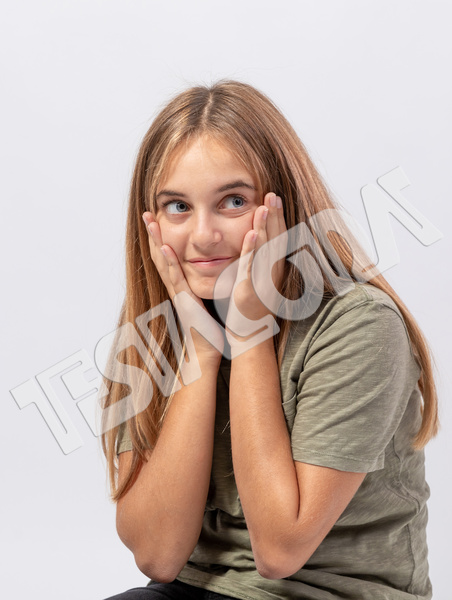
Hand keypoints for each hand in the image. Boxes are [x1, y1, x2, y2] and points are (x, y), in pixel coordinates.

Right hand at [142, 212, 223, 364]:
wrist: (207, 350)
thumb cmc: (208, 328)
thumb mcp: (204, 300)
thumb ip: (201, 285)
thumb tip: (208, 271)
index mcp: (181, 285)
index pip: (169, 256)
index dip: (161, 237)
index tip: (157, 219)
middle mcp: (175, 287)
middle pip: (160, 255)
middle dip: (153, 234)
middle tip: (146, 214)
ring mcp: (177, 293)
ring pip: (164, 263)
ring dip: (156, 241)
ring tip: (150, 222)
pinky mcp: (184, 301)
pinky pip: (175, 278)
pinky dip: (169, 263)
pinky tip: (164, 248)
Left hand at [225, 192, 286, 334]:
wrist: (250, 335)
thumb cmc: (250, 310)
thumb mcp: (257, 281)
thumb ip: (257, 263)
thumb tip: (257, 247)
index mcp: (273, 269)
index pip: (278, 237)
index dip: (277, 217)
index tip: (274, 198)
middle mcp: (272, 272)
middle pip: (276, 238)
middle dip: (275, 215)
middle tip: (273, 193)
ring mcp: (262, 280)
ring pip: (266, 248)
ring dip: (267, 225)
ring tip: (265, 205)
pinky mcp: (250, 288)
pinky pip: (252, 264)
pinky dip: (253, 248)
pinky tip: (253, 233)